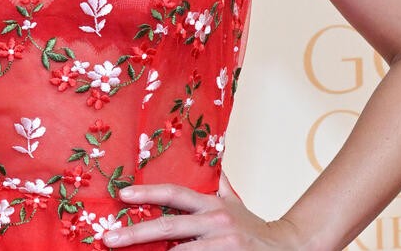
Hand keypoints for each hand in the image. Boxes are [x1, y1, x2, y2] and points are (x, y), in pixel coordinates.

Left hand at [102, 173, 302, 248]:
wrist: (290, 248)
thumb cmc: (254, 228)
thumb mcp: (234, 203)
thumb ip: (217, 185)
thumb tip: (208, 159)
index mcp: (212, 205)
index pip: (174, 193)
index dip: (147, 193)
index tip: (121, 194)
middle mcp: (215, 223)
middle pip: (168, 227)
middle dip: (136, 233)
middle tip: (110, 239)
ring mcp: (222, 246)